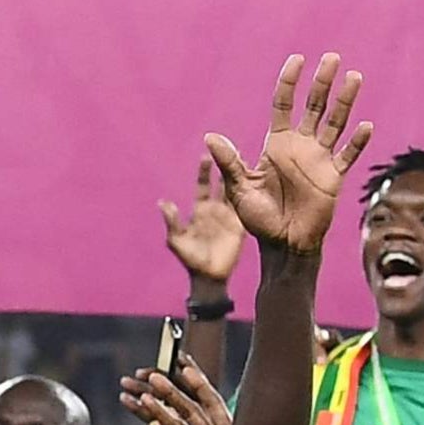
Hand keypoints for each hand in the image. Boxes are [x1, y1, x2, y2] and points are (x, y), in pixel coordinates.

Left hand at [159, 148, 244, 288]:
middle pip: (222, 182)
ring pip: (236, 191)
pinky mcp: (241, 224)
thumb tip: (163, 203)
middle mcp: (216, 209)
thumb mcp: (177, 241)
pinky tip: (260, 182)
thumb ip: (172, 222)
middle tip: (230, 147)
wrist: (209, 276)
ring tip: (248, 160)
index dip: (204, 171)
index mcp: (200, 210)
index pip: (203, 185)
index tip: (206, 155)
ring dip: (241, 177)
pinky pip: (248, 207)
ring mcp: (230, 216)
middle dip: (225, 166)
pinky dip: (252, 196)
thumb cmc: (191, 259)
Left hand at [206, 51, 372, 262]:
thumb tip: (209, 137)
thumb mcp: (240, 189)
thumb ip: (229, 163)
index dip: (289, 82)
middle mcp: (300, 146)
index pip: (283, 104)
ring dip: (345, 101)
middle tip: (331, 57)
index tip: (297, 60)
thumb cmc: (258, 219)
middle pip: (314, 106)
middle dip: (322, 82)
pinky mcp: (334, 176)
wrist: (283, 244)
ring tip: (354, 77)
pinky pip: (348, 155)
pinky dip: (358, 142)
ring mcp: (319, 159)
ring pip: (335, 122)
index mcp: (276, 144)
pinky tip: (366, 125)